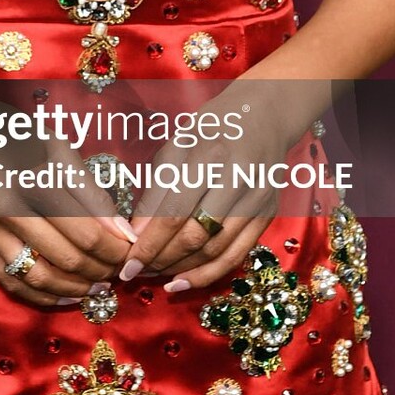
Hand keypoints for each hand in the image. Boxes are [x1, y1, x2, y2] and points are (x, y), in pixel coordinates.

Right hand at [0, 155, 134, 308]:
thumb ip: (89, 191)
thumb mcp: (55, 148)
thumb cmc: (12, 135)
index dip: (114, 249)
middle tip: (118, 268)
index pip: (85, 232)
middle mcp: (5, 211)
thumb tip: (121, 232)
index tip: (131, 252)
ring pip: (39, 277)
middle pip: (65, 258)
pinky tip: (68, 294)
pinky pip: (12, 283)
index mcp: (32, 181)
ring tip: (98, 285)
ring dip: (75, 288)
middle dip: (100, 269)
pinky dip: (44, 295)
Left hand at [122, 100, 330, 291]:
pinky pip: (238, 254)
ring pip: (216, 250)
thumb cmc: (210, 128)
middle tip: (138, 273)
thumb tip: (136, 235)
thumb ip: (156, 191)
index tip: (126, 265)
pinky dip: (210, 273)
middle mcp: (237, 179)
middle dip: (162, 260)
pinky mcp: (268, 214)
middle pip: (195, 236)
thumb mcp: (176, 147)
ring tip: (157, 277)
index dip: (148, 244)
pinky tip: (185, 281)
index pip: (173, 212)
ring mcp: (257, 199)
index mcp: (209, 156)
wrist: (264, 114)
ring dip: (183, 270)